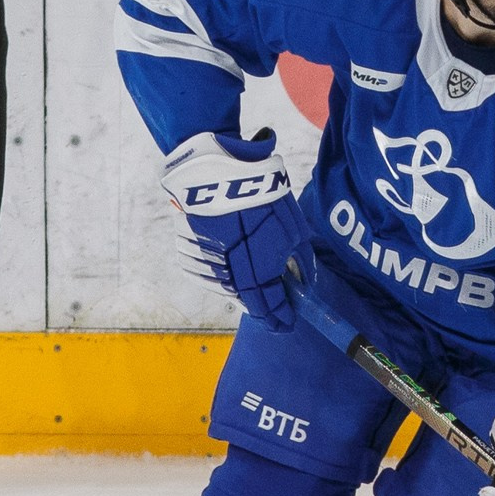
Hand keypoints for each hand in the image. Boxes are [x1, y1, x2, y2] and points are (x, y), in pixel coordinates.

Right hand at [162, 129, 313, 329]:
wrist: (217, 172)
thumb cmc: (262, 196)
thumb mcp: (293, 228)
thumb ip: (300, 260)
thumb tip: (304, 282)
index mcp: (259, 271)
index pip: (271, 307)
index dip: (281, 318)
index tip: (288, 323)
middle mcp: (232, 275)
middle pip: (249, 303)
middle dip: (263, 310)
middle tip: (274, 312)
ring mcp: (208, 266)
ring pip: (228, 291)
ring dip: (244, 293)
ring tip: (256, 290)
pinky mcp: (191, 254)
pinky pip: (210, 275)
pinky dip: (224, 277)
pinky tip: (234, 270)